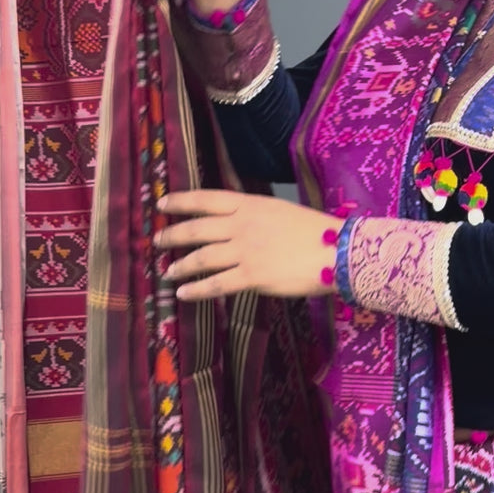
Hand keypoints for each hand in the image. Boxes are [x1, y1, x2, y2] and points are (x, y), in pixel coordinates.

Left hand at [157, 190, 342, 300]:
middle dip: (173, 235)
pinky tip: (184, 294)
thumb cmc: (314, 232)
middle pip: (197, 228)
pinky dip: (196, 289)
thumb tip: (234, 223)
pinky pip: (216, 284)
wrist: (337, 251)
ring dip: (181, 265)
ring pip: (202, 257)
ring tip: (168, 272)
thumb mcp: (280, 211)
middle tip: (157, 241)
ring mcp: (246, 250)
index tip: (161, 204)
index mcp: (250, 204)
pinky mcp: (252, 276)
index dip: (180, 201)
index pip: (206, 199)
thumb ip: (254, 215)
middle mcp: (242, 225)